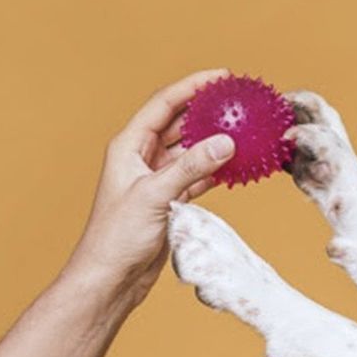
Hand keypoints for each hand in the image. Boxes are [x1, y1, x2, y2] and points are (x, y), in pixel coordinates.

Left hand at [63, 69, 235, 307]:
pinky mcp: (170, 201)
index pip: (164, 105)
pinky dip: (217, 170)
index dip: (193, 86)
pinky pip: (198, 177)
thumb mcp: (155, 196)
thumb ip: (191, 167)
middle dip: (208, 110)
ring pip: (192, 151)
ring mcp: (157, 180)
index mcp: (129, 147)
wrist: (111, 279)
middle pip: (180, 124)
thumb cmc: (117, 237)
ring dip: (216, 141)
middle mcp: (142, 159)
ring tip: (245, 129)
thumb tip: (226, 143)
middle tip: (238, 101)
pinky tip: (238, 165)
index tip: (222, 77)